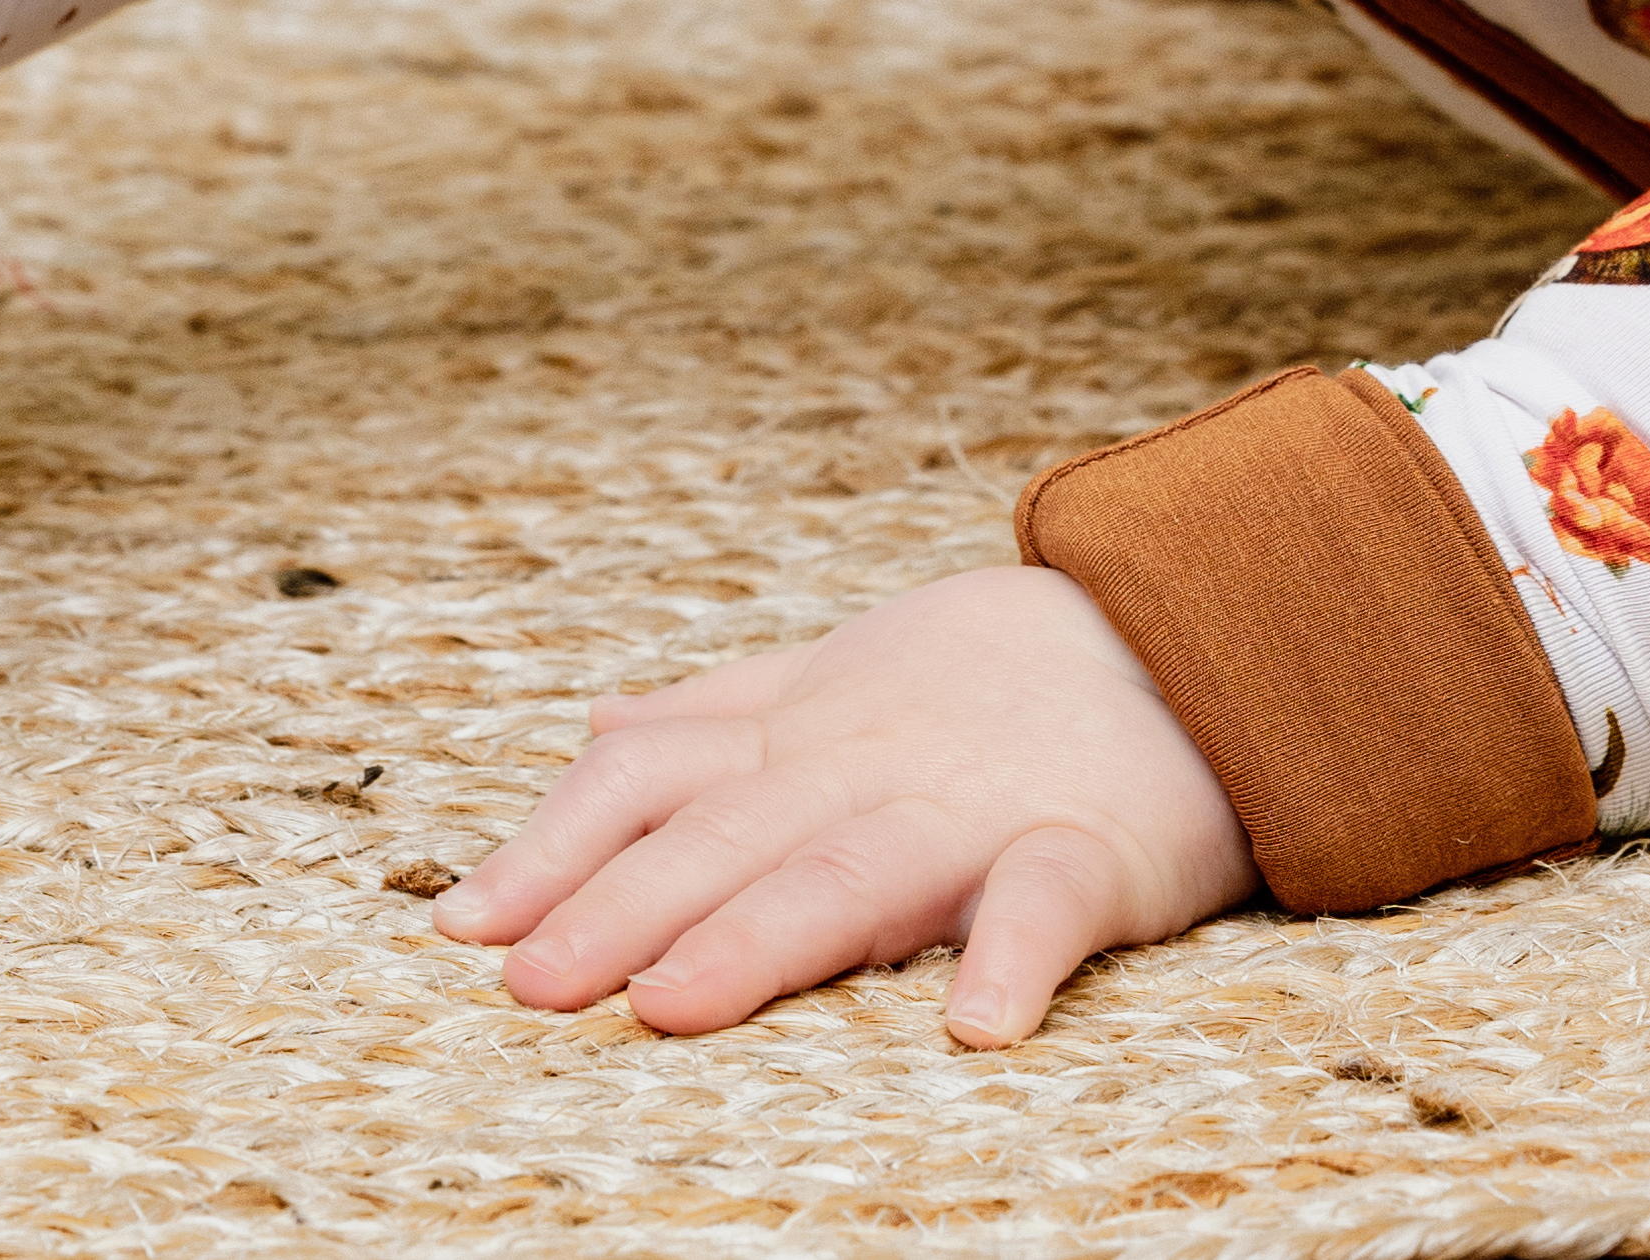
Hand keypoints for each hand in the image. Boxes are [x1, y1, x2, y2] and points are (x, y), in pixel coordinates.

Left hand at [435, 562, 1250, 1043]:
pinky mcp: (1094, 843)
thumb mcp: (847, 674)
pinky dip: (1013, 951)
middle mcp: (870, 762)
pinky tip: (972, 1022)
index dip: (557, 844)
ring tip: (674, 1003)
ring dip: (763, 932)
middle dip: (622, 905)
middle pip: (731, 832)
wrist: (1188, 627)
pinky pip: (1050, 898)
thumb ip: (725, 709)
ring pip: (857, 867)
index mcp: (808, 730)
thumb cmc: (999, 675)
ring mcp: (979, 803)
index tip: (461, 927)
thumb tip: (598, 734)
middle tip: (527, 986)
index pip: (656, 778)